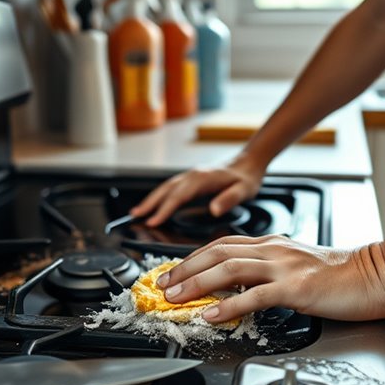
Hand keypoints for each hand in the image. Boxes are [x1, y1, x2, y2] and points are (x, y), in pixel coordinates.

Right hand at [130, 154, 266, 226]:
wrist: (248, 164)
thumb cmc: (246, 179)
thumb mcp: (244, 191)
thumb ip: (229, 199)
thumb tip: (214, 210)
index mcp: (203, 178)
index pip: (179, 196)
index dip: (164, 209)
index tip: (153, 220)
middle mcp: (193, 175)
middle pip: (166, 190)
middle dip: (150, 203)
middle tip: (135, 215)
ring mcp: (190, 176)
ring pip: (166, 188)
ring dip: (151, 199)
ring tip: (137, 211)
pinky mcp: (191, 180)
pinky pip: (171, 188)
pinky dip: (159, 196)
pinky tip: (154, 204)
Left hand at [155, 235, 384, 322]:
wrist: (377, 276)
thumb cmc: (342, 276)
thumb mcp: (298, 267)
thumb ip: (269, 273)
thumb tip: (239, 289)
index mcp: (273, 245)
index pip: (222, 245)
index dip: (192, 258)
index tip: (173, 273)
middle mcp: (274, 250)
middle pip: (217, 253)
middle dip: (184, 269)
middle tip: (163, 286)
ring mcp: (284, 267)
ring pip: (229, 269)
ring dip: (197, 283)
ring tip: (176, 298)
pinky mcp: (296, 288)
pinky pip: (254, 296)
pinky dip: (228, 306)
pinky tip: (212, 314)